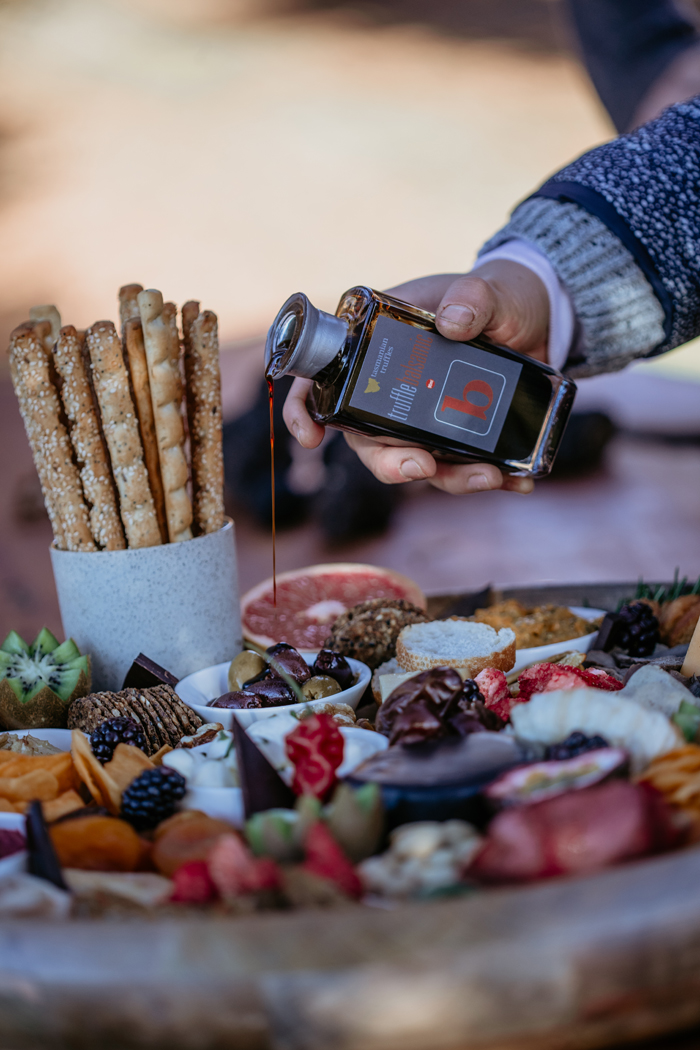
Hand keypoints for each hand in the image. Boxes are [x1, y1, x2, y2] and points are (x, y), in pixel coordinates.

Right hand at [282, 260, 548, 494]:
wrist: (539, 320)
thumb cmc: (497, 296)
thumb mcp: (486, 291)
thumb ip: (473, 298)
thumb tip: (452, 321)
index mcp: (379, 346)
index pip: (322, 379)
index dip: (305, 412)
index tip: (312, 439)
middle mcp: (393, 389)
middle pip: (368, 440)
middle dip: (391, 464)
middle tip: (421, 466)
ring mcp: (425, 418)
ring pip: (418, 462)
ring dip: (450, 478)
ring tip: (489, 476)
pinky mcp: (460, 436)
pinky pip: (463, 468)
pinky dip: (488, 478)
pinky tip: (516, 480)